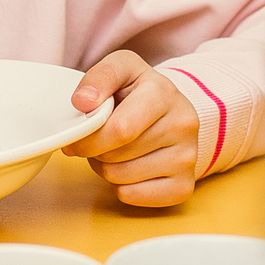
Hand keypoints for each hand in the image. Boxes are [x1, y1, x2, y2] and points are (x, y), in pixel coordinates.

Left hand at [63, 52, 200, 206]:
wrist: (173, 111)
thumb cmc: (139, 90)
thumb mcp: (121, 68)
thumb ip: (100, 77)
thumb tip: (83, 102)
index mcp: (164, 93)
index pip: (120, 130)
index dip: (89, 139)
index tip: (76, 139)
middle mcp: (183, 125)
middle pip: (116, 156)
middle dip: (96, 152)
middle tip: (100, 140)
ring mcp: (188, 158)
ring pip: (121, 179)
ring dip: (106, 169)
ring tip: (114, 151)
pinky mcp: (184, 185)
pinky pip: (133, 197)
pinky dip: (121, 187)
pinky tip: (129, 167)